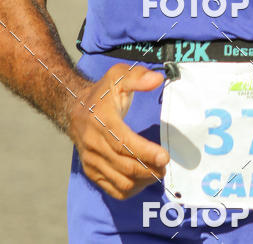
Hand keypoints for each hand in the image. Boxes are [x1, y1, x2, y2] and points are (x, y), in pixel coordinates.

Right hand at [69, 63, 168, 199]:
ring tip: (157, 172)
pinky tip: (143, 180)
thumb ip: (138, 77)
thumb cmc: (103, 92)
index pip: (123, 142)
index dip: (145, 152)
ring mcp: (91, 160)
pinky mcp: (91, 172)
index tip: (164, 157)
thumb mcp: (118, 75)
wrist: (74, 108)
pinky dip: (131, 190)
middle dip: (148, 169)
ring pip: (120, 181)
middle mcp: (93, 143)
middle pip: (124, 165)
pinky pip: (113, 189)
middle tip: (165, 166)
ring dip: (142, 181)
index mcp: (101, 120)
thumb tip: (157, 79)